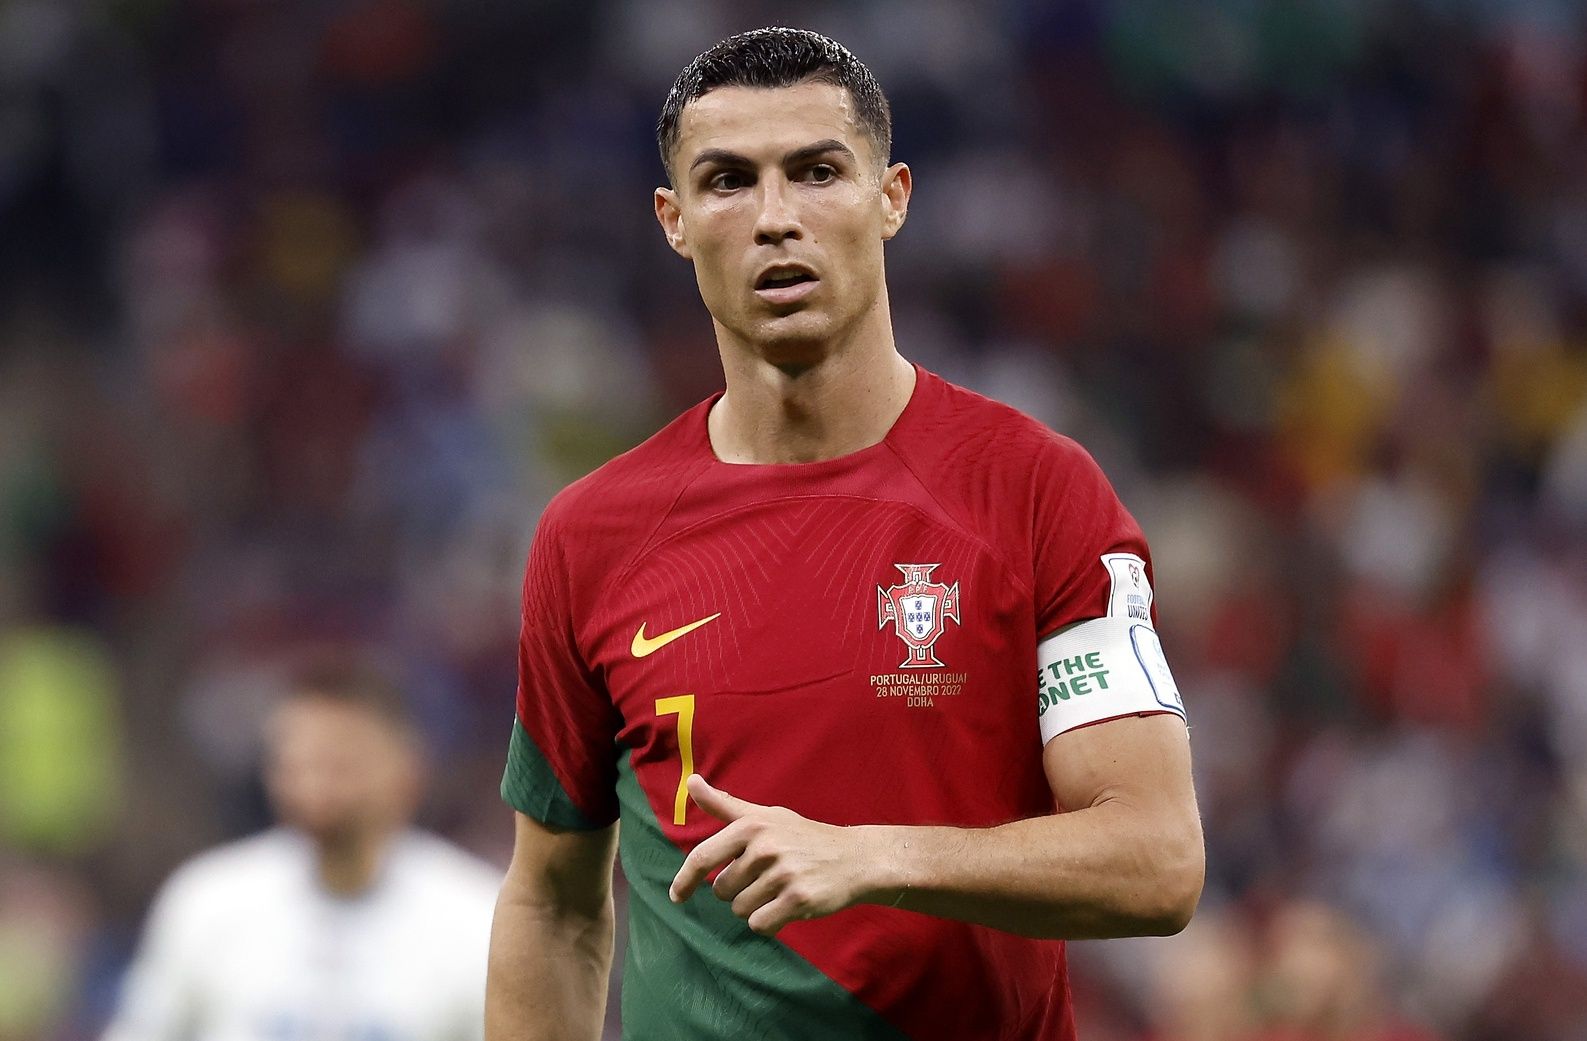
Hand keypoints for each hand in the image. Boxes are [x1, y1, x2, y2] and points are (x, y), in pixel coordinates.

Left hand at [668, 775, 884, 936]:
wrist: (853, 857)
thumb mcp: (765, 816)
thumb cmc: (802, 836)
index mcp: (751, 826)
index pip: (702, 857)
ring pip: (740, 909)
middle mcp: (764, 847)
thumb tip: (690, 781)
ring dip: (755, 906)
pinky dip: (768, 922)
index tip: (676, 896)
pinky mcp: (797, 899)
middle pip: (721, 890)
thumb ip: (724, 804)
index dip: (684, 880)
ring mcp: (782, 873)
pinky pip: (759, 924)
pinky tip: (786, 907)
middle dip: (737, 891)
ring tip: (779, 889)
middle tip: (766, 877)